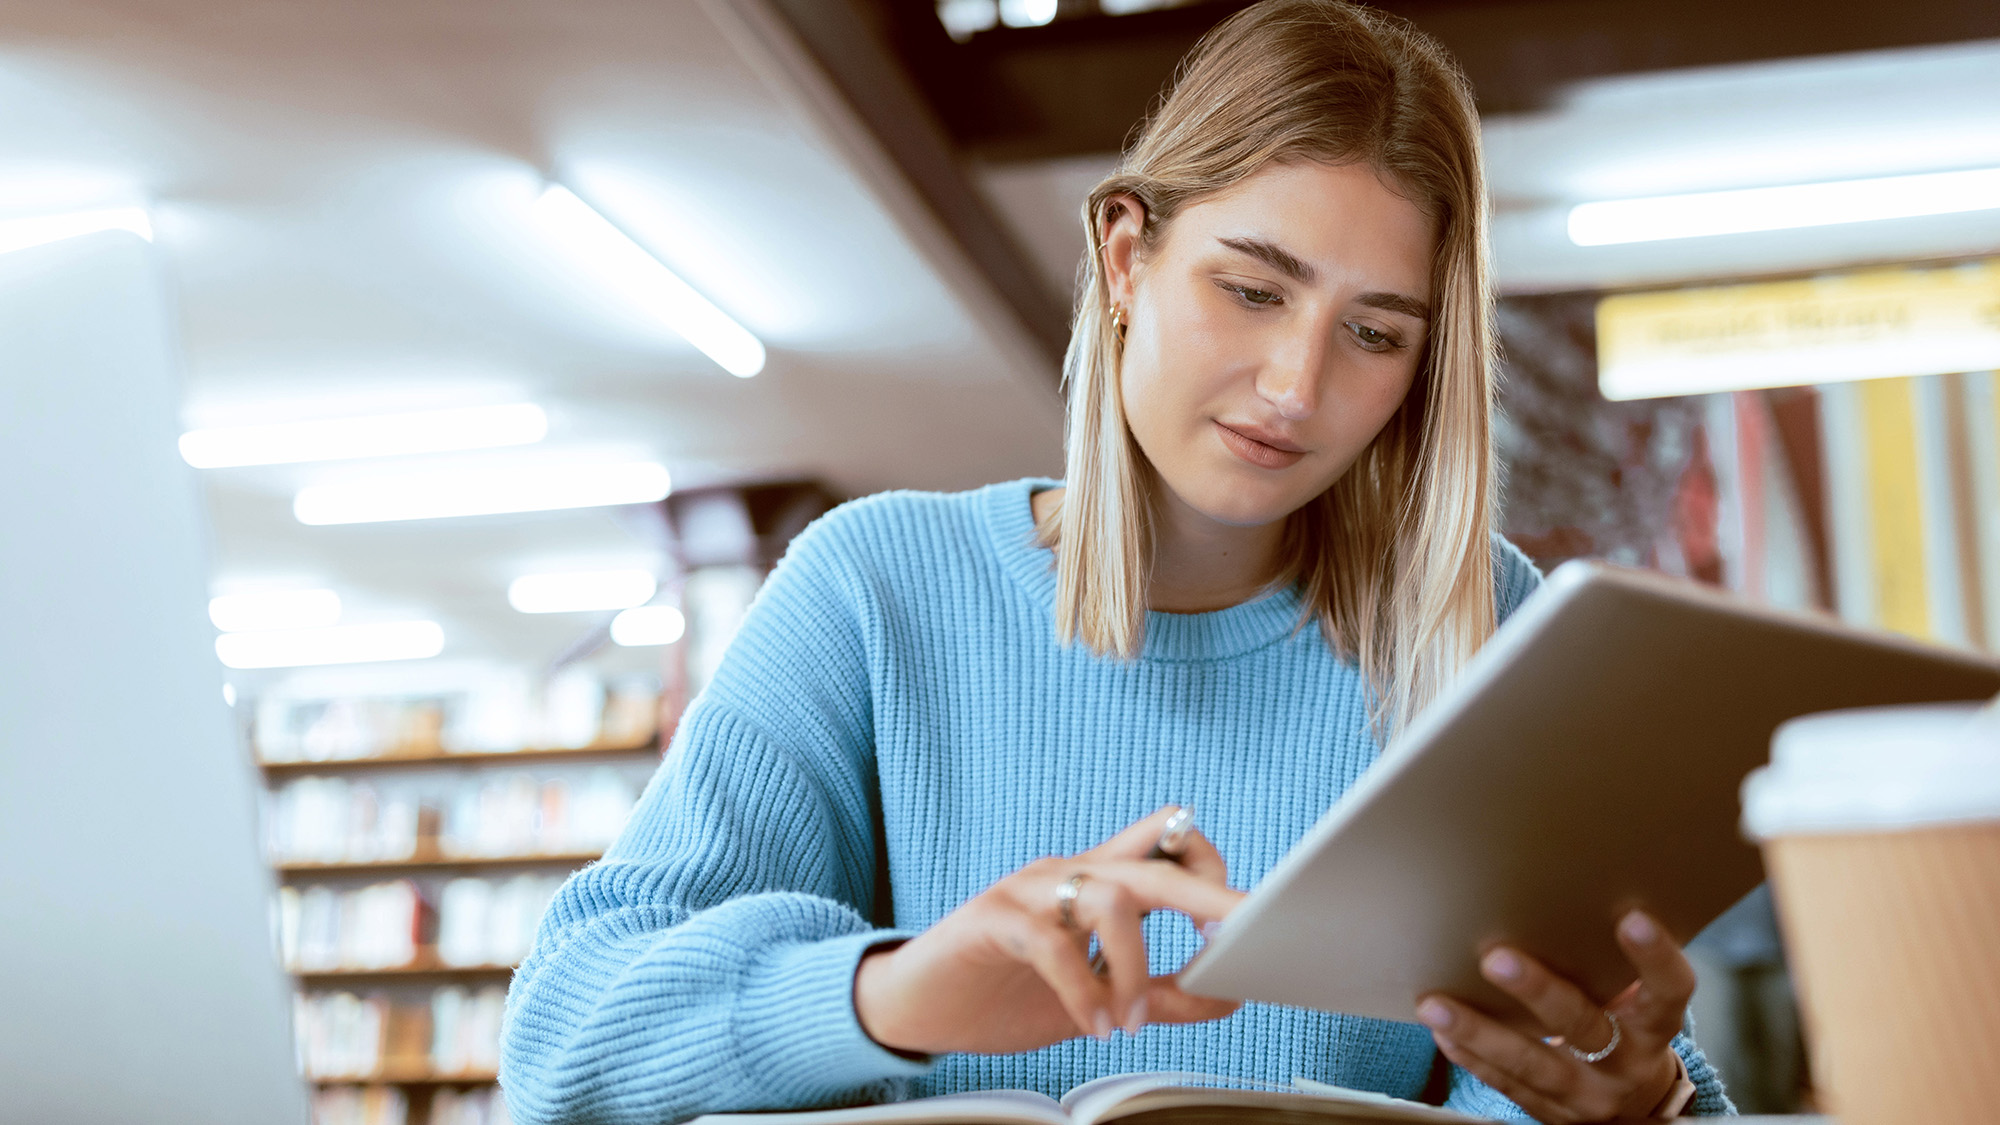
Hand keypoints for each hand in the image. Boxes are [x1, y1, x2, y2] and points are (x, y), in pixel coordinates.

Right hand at [854, 806, 1245, 1054]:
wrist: (918, 1006)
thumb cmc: (1006, 992)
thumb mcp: (1099, 998)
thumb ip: (1160, 994)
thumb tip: (1231, 994)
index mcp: (1097, 879)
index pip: (1169, 842)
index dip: (1211, 870)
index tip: (1243, 923)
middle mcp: (1069, 872)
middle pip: (1153, 860)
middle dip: (1207, 893)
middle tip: (1240, 935)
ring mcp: (1030, 890)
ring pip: (1109, 897)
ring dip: (1134, 967)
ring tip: (1131, 1021)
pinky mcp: (992, 920)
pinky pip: (1051, 944)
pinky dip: (1082, 991)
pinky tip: (1093, 1026)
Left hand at [1414, 910, 1690, 1123]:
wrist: (1634, 1111)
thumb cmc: (1630, 1032)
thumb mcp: (1640, 1006)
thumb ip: (1615, 968)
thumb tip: (1571, 895)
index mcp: (1654, 1028)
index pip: (1668, 992)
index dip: (1655, 958)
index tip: (1632, 918)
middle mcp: (1625, 1064)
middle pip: (1583, 1026)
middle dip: (1538, 992)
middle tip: (1496, 958)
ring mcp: (1585, 1094)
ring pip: (1530, 1063)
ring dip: (1479, 1031)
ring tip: (1436, 1004)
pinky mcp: (1549, 1111)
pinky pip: (1505, 1083)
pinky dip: (1470, 1055)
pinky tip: (1442, 1030)